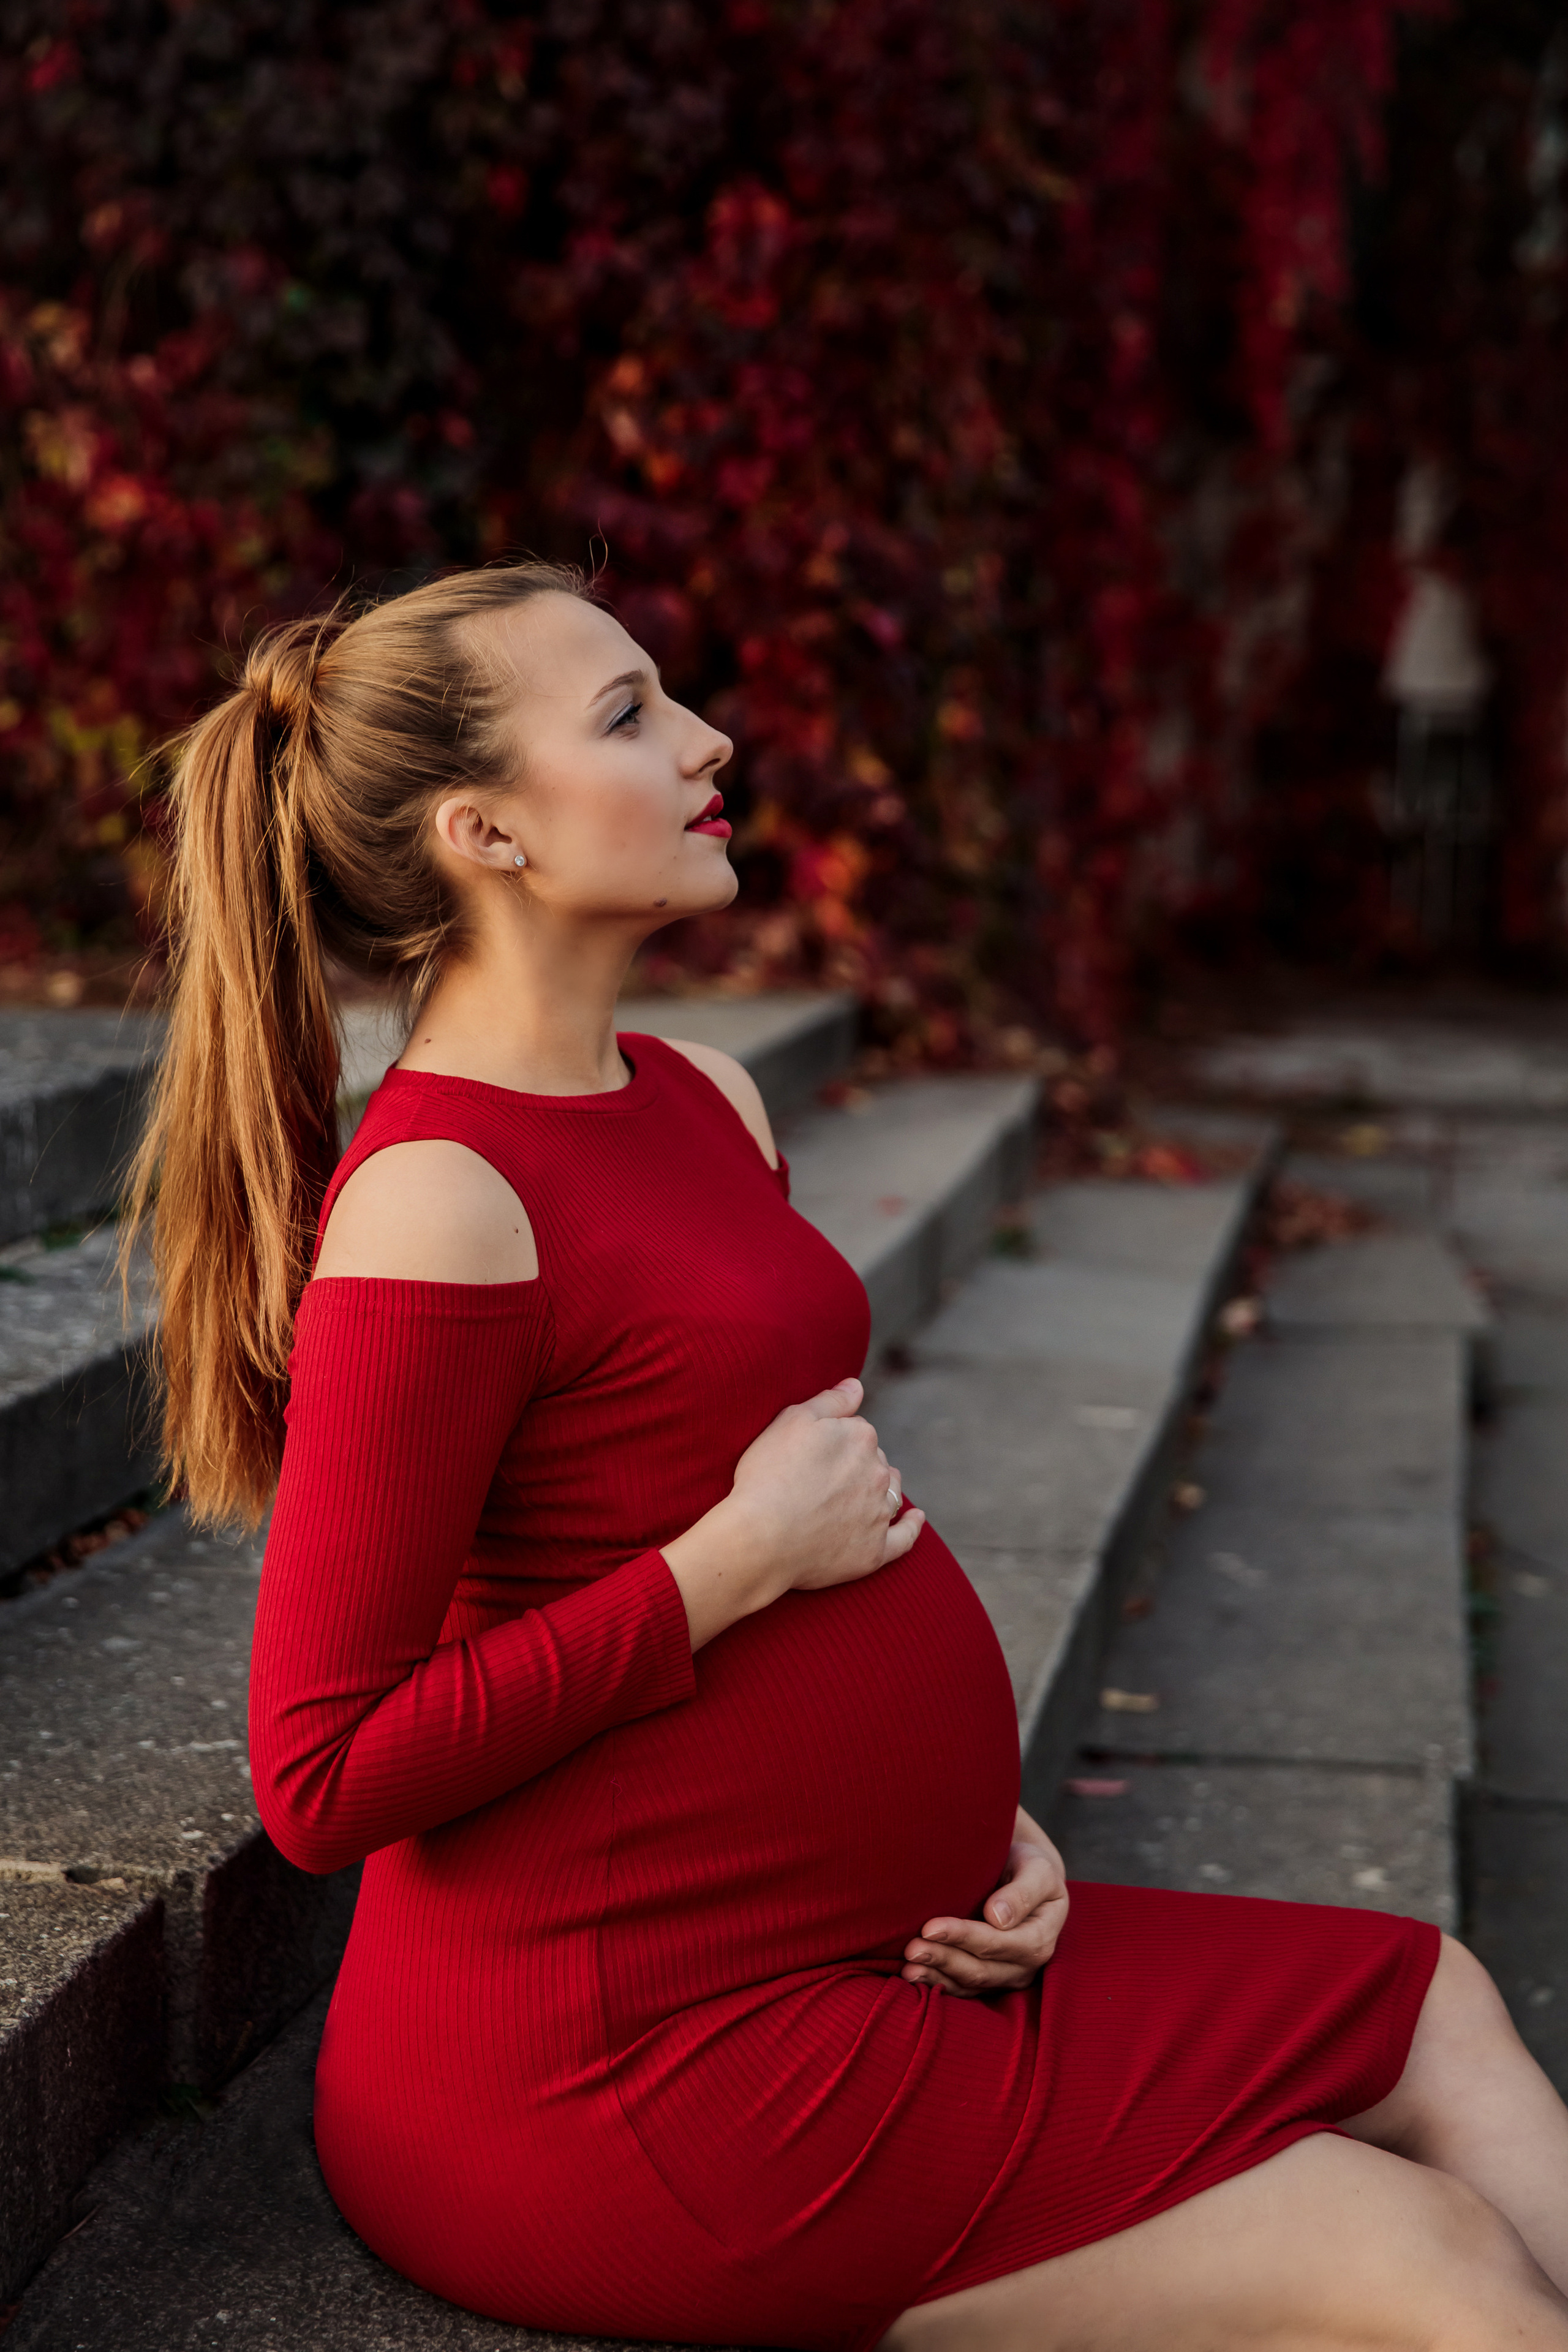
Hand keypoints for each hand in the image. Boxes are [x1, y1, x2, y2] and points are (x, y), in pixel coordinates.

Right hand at [662, 1378, 924, 1647]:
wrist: (761, 1537)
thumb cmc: (769, 1475)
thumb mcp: (792, 1420)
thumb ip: (831, 1400)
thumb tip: (857, 1386)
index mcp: (861, 1436)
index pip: (857, 1431)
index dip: (834, 1442)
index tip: (814, 1453)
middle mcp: (878, 1472)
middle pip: (874, 1462)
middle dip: (857, 1465)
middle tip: (825, 1478)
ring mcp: (879, 1514)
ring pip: (890, 1493)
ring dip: (882, 1489)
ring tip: (864, 1494)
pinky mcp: (875, 1551)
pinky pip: (904, 1537)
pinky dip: (911, 1525)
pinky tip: (915, 1517)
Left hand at [901, 1809, 1069, 1996]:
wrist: (1026, 1879)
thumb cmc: (1029, 1868)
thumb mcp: (1037, 1870)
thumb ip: (1023, 1892)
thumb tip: (998, 1918)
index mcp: (1040, 1938)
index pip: (998, 1943)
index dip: (964, 1937)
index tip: (930, 1926)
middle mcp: (1026, 1965)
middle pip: (981, 1969)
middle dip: (944, 1958)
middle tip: (911, 1948)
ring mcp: (1007, 1976)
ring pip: (969, 1983)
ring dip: (937, 1975)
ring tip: (907, 1966)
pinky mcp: (990, 1980)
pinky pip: (963, 1988)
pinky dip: (938, 1982)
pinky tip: (913, 1976)